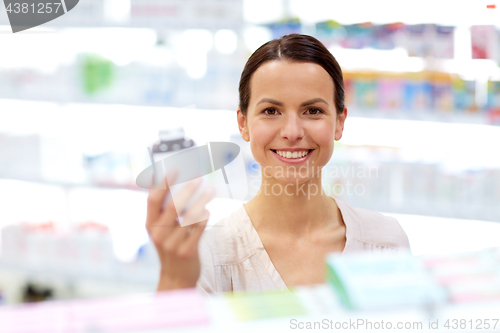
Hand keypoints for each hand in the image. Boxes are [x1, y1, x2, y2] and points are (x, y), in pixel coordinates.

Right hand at [146, 171, 214, 290]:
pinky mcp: (187, 252)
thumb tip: (181, 187)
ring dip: (201, 200)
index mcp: (150, 225)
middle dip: (187, 189)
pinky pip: (198, 230)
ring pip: (188, 217)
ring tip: (211, 189)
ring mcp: (172, 244)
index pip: (152, 200)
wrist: (176, 279)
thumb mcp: (162, 231)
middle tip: (199, 177)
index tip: (173, 169)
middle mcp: (158, 234)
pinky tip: (208, 210)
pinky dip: (204, 217)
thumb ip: (167, 213)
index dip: (162, 184)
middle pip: (172, 206)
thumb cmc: (171, 247)